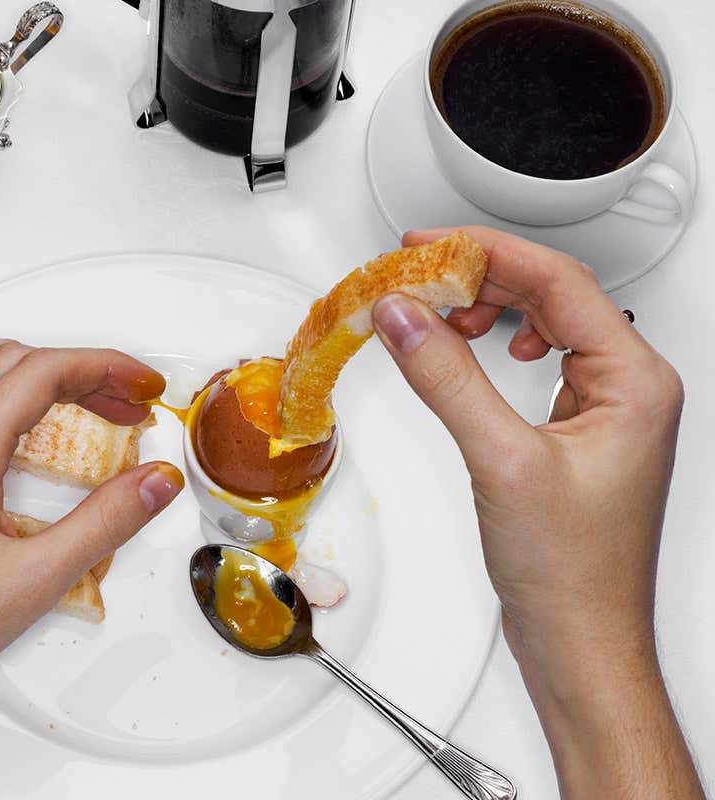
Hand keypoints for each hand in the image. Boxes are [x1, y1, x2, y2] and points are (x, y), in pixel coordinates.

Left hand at [0, 339, 182, 798]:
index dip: (105, 367)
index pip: (46, 371)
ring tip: (46, 380)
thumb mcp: (38, 578)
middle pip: (5, 361)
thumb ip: (107, 521)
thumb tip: (155, 482)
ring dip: (1, 357)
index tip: (140, 384)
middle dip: (74, 370)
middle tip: (119, 402)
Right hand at [371, 226, 701, 798]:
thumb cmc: (572, 573)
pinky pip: (540, 359)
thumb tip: (403, 317)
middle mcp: (630, 387)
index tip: (426, 246)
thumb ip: (447, 378)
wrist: (582, 642)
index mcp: (634, 382)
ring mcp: (607, 408)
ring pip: (546, 322)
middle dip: (480, 275)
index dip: (486, 251)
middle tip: (415, 274)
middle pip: (553, 292)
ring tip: (438, 312)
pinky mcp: (579, 431)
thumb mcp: (501, 461)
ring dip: (489, 307)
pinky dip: (497, 343)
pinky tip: (478, 349)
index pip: (558, 281)